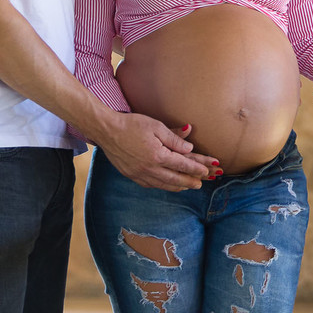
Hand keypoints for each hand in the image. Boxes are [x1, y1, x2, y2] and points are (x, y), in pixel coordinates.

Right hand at [97, 113, 222, 190]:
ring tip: (187, 187)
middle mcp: (149, 168)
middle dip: (189, 182)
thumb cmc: (132, 124)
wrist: (106, 130)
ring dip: (177, 186)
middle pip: (175, 178)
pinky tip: (166, 185)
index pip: (182, 164)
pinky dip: (161, 186)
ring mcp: (139, 174)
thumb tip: (189, 148)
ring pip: (162, 185)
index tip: (206, 171)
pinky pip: (150, 185)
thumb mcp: (156, 126)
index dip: (196, 168)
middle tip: (201, 184)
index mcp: (158, 155)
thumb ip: (174, 138)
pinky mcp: (130, 175)